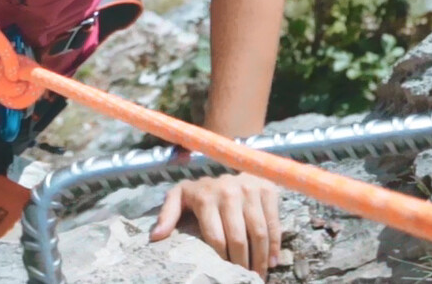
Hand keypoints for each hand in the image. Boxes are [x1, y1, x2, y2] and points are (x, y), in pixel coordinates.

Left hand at [151, 173, 281, 276]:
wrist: (231, 160)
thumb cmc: (202, 188)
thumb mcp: (180, 195)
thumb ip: (167, 214)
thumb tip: (155, 237)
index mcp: (205, 196)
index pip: (216, 237)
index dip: (222, 259)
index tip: (224, 272)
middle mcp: (229, 191)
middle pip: (239, 238)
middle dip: (242, 263)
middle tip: (245, 278)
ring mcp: (250, 190)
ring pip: (259, 233)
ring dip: (261, 259)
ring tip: (258, 275)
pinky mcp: (268, 190)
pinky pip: (274, 223)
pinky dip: (275, 246)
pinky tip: (273, 261)